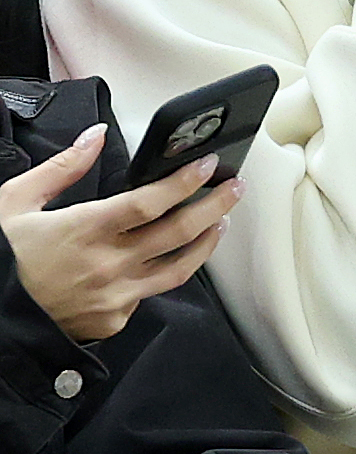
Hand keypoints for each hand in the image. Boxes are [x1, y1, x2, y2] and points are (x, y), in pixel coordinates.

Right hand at [0, 130, 237, 340]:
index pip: (148, 203)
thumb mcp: (16, 202)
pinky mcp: (117, 317)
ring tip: (220, 222)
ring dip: (206, 243)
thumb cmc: (4, 255)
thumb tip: (94, 136)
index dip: (182, 183)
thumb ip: (61, 168)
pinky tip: (174, 258)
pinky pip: (151, 293)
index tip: (206, 165)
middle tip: (234, 188)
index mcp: (83, 230)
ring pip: (179, 269)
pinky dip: (164, 273)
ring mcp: (116, 295)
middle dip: (213, 206)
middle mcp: (107, 264)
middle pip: (177, 233)